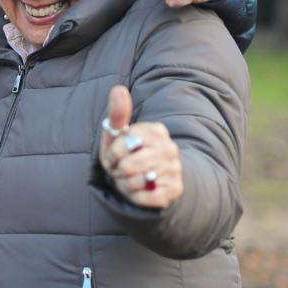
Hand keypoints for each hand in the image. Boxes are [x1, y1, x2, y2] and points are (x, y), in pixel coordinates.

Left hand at [98, 85, 182, 208]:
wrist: (152, 180)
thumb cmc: (128, 155)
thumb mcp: (118, 135)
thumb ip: (118, 113)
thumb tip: (118, 89)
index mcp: (156, 131)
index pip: (122, 145)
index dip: (112, 155)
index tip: (115, 156)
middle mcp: (169, 148)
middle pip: (127, 166)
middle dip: (118, 171)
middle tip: (122, 170)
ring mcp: (175, 169)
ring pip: (135, 183)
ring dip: (125, 185)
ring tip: (131, 179)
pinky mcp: (175, 190)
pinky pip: (143, 198)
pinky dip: (135, 197)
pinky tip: (140, 190)